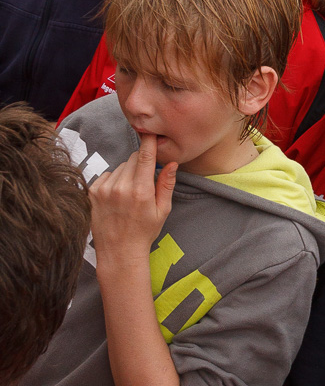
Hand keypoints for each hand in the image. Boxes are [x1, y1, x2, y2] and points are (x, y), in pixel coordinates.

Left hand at [89, 134, 176, 258]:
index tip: (150, 132)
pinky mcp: (92, 192)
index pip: (144, 156)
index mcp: (141, 191)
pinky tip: (116, 197)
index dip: (148, 141)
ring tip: (128, 195)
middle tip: (143, 183)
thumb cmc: (144, 232)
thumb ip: (166, 184)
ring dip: (126, 174)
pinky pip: (106, 176)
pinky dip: (113, 182)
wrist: (118, 252)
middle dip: (140, 165)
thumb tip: (172, 163)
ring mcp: (104, 189)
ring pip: (119, 168)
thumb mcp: (162, 210)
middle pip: (132, 159)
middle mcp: (120, 187)